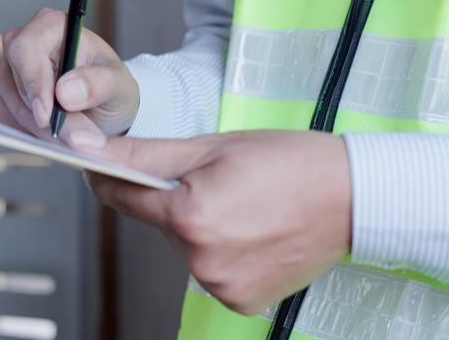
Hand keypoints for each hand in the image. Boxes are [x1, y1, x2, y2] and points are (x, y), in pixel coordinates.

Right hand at [0, 8, 139, 147]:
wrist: (103, 107)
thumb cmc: (111, 87)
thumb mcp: (119, 85)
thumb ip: (98, 84)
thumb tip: (64, 91)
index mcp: (51, 26)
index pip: (26, 49)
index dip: (34, 83)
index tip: (47, 116)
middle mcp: (24, 43)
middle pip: (14, 80)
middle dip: (40, 116)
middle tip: (69, 138)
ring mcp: (9, 69)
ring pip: (11, 104)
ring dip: (40, 128)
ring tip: (72, 136)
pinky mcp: (4, 95)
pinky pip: (8, 118)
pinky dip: (31, 133)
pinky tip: (56, 136)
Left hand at [82, 131, 350, 314]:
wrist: (353, 196)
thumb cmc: (290, 163)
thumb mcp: (212, 147)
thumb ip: (146, 155)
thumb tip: (95, 152)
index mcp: (190, 216)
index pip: (123, 196)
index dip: (112, 177)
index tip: (106, 165)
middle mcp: (200, 260)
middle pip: (159, 223)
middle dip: (174, 200)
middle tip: (215, 180)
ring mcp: (220, 286)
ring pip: (184, 248)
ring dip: (198, 227)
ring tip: (241, 205)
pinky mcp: (239, 301)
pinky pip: (210, 271)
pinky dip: (221, 251)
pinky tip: (250, 231)